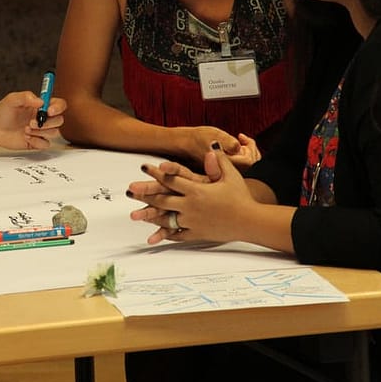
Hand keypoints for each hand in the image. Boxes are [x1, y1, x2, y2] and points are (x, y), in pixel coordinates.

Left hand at [0, 91, 67, 149]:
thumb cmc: (2, 112)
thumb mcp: (12, 99)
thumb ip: (27, 97)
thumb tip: (41, 101)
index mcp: (41, 106)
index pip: (59, 105)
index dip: (58, 108)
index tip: (49, 110)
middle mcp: (43, 118)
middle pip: (59, 120)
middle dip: (48, 122)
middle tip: (32, 122)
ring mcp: (40, 131)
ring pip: (54, 133)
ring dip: (40, 132)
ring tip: (26, 129)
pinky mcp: (36, 142)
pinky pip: (45, 144)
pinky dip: (37, 141)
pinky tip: (26, 137)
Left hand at [126, 144, 254, 244]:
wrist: (249, 221)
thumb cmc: (241, 197)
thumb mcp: (230, 176)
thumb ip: (218, 161)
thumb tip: (211, 146)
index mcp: (197, 190)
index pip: (172, 179)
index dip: (157, 172)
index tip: (144, 167)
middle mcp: (191, 206)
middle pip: (163, 198)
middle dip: (145, 193)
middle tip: (131, 190)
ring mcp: (192, 221)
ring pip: (166, 218)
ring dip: (150, 216)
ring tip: (135, 214)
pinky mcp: (196, 233)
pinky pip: (177, 235)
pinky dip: (165, 234)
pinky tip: (155, 234)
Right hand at [181, 126, 260, 168]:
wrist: (187, 144)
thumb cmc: (200, 139)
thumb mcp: (215, 135)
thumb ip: (228, 142)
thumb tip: (238, 147)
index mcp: (227, 166)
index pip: (250, 162)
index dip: (250, 148)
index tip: (241, 137)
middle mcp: (228, 174)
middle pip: (252, 166)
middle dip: (252, 149)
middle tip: (243, 139)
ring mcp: (227, 174)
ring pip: (248, 166)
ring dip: (248, 152)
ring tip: (241, 141)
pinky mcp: (226, 172)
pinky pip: (242, 166)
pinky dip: (243, 155)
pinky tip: (237, 148)